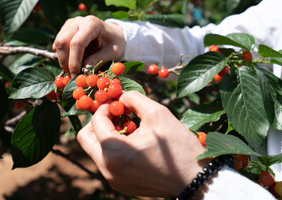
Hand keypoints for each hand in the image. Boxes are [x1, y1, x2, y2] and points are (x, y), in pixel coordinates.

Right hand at [52, 16, 124, 75]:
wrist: (113, 33)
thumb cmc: (114, 42)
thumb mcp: (113, 52)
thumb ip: (99, 59)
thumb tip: (85, 69)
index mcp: (92, 24)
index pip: (77, 43)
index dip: (74, 61)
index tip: (76, 74)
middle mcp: (79, 21)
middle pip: (63, 41)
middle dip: (65, 61)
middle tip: (72, 74)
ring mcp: (70, 24)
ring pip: (58, 42)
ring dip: (62, 59)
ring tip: (73, 69)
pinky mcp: (65, 29)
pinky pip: (58, 43)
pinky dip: (62, 55)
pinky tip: (72, 61)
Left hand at [77, 91, 207, 196]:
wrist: (195, 180)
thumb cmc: (179, 146)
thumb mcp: (158, 114)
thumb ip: (134, 98)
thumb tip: (120, 96)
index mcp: (114, 151)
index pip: (96, 121)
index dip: (106, 106)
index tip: (119, 103)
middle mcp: (107, 169)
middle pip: (86, 138)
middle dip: (99, 121)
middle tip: (117, 114)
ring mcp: (112, 179)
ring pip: (96, 151)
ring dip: (106, 135)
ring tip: (129, 128)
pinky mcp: (120, 185)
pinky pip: (107, 162)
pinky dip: (113, 149)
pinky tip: (134, 143)